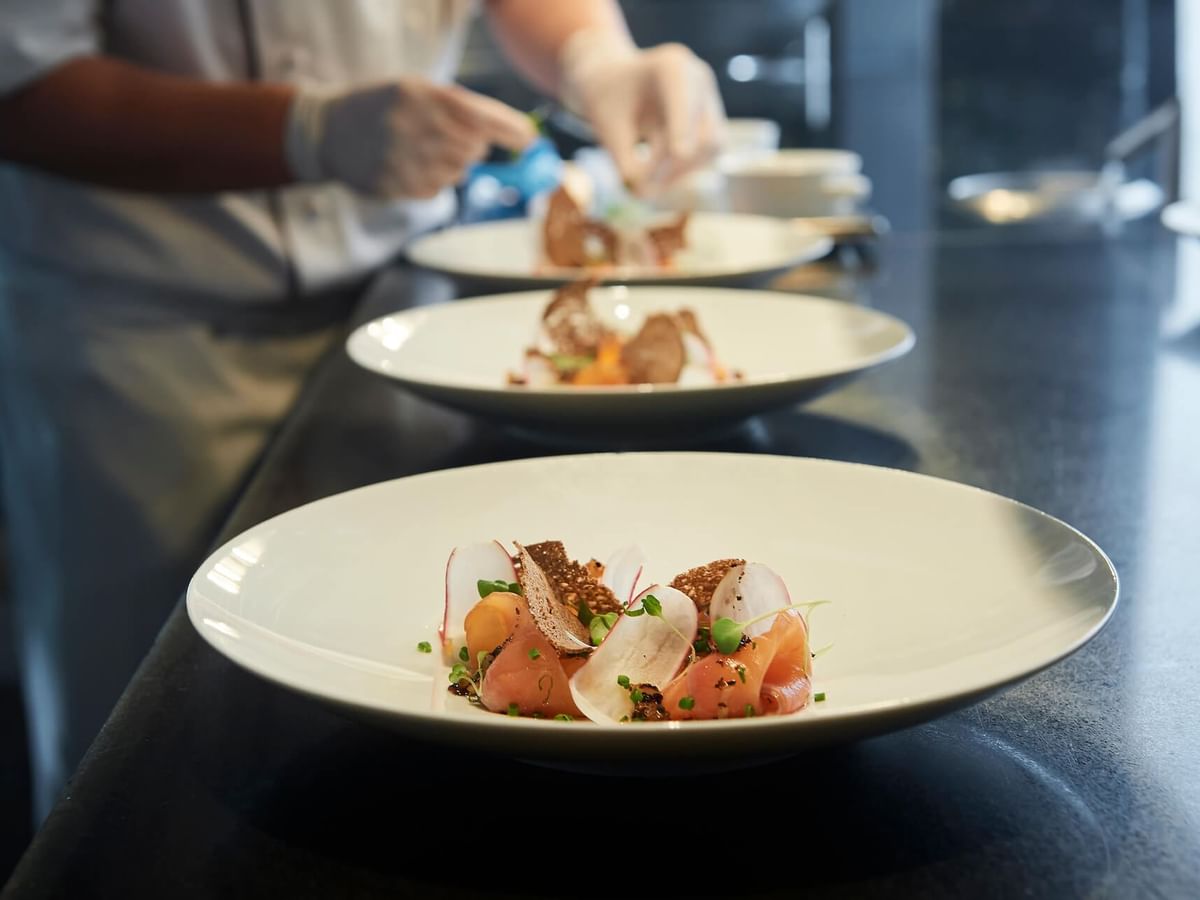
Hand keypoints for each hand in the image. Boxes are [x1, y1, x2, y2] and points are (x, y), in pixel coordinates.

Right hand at [286, 78, 536, 198]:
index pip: (477, 114)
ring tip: (423, 150)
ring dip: (452, 165)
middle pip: (472, 148)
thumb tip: (518, 134)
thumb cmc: (385, 108)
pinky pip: (436, 189)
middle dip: (474, 147)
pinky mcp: (396, 185)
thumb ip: (462, 108)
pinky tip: (410, 166)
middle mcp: (411, 126)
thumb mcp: (418, 91)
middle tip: (454, 140)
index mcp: (419, 95)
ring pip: (457, 171)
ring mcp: (402, 159)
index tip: (530, 139)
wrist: (329, 131)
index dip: (509, 129)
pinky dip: (433, 180)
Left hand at [561, 30, 725, 193]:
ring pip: (711, 148)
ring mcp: (709, 102)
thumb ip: (622, 158)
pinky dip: (680, 173)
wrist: (614, 84)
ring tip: (642, 184)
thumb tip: (643, 193)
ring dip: (677, 173)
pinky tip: (656, 177)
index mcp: (671, 65)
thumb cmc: (606, 98)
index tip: (679, 153)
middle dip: (673, 163)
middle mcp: (699, 80)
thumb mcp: (604, 126)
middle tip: (639, 187)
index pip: (683, 94)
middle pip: (703, 130)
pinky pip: (706, 157)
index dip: (684, 123)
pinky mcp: (711, 124)